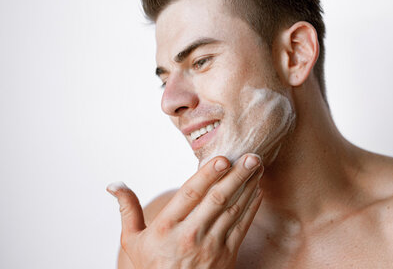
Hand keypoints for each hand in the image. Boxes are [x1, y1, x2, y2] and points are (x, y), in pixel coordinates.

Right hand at [107, 154, 263, 268]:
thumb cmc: (152, 267)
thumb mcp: (133, 241)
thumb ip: (128, 210)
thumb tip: (114, 184)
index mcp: (166, 227)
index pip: (190, 195)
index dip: (208, 175)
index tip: (223, 158)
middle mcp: (190, 235)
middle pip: (217, 199)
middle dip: (237, 175)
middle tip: (251, 156)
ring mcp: (211, 246)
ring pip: (233, 210)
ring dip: (247, 186)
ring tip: (257, 166)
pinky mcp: (226, 256)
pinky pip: (242, 227)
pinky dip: (251, 207)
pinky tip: (256, 190)